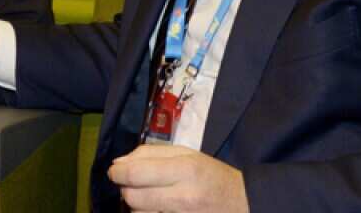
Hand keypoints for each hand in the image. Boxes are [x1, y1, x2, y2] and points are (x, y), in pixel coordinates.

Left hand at [108, 144, 247, 212]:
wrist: (245, 206)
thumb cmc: (213, 176)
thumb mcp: (187, 154)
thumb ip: (150, 154)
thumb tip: (119, 163)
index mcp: (185, 170)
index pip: (134, 174)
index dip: (117, 172)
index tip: (116, 171)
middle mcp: (182, 197)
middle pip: (131, 196)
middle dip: (125, 189)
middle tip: (133, 184)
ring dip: (137, 205)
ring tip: (150, 197)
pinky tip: (157, 209)